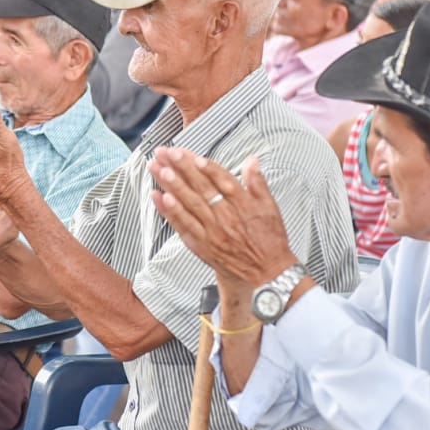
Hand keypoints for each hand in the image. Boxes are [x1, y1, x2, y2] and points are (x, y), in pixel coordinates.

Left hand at [149, 149, 295, 287]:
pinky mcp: (201, 245)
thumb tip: (252, 161)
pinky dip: (170, 212)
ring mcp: (211, 231)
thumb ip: (258, 183)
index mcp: (242, 204)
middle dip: (181, 168)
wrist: (267, 275)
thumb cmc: (269, 242)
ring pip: (188, 204)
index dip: (204, 166)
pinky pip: (183, 226)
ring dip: (171, 185)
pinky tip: (160, 198)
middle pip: (200, 187)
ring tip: (159, 170)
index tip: (191, 154)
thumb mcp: (271, 208)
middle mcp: (225, 216)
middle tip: (166, 154)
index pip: (220, 178)